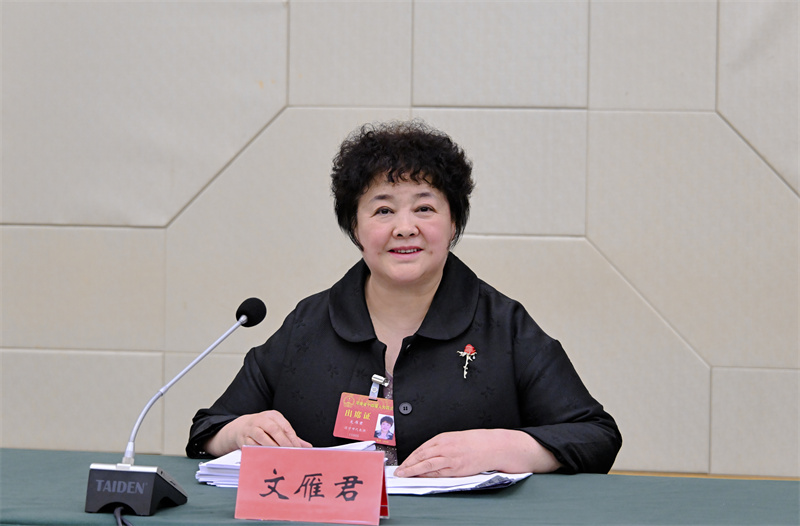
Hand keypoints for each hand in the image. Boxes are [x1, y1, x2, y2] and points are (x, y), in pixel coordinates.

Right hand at [204, 410, 311, 456]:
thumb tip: (307, 447)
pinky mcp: (243, 438)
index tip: (298, 449)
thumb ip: (291, 437)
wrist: (241, 427)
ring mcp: (251, 428)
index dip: (292, 438)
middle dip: (283, 443)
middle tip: (291, 453)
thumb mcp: (277, 427)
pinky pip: (253, 446)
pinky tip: (268, 457)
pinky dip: (261, 452)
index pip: (285, 426)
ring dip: (272, 447)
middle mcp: (261, 419)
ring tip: (280, 456)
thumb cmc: (264, 428)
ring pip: (262, 437)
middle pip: (274, 430)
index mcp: (272, 415)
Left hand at [393, 429, 560, 477]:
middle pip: (421, 456)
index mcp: (444, 437)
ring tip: (404, 475)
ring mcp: (451, 458)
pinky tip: (420, 477)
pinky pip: (439, 473)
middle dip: (408, 464)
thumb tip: (426, 454)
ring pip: (427, 465)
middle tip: (398, 471)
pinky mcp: (457, 468)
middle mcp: (445, 447)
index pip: (422, 448)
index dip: (410, 457)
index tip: (402, 463)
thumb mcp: (455, 438)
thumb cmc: (475, 442)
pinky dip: (427, 475)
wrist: (492, 446)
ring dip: (414, 470)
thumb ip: (441, 445)